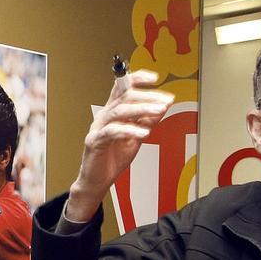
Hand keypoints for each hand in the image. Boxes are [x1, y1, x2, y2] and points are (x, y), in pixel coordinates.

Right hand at [66, 69, 173, 221]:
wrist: (97, 181)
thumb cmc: (113, 159)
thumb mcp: (135, 138)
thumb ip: (146, 122)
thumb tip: (162, 107)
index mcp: (112, 112)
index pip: (123, 88)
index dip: (137, 79)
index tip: (155, 78)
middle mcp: (104, 116)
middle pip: (124, 97)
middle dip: (147, 97)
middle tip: (166, 100)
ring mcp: (98, 128)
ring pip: (119, 111)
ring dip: (142, 109)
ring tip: (159, 110)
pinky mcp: (95, 141)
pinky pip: (113, 132)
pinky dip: (130, 130)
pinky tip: (144, 133)